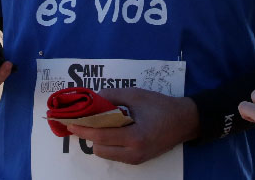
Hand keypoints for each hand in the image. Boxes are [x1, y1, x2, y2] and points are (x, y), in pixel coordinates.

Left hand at [65, 88, 198, 164]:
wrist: (184, 121)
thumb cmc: (160, 106)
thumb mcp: (136, 95)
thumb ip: (112, 95)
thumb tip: (92, 98)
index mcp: (135, 137)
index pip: (101, 136)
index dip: (83, 129)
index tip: (70, 123)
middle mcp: (134, 153)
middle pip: (99, 149)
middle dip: (91, 134)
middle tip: (89, 119)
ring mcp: (136, 159)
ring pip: (105, 154)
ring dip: (99, 139)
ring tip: (103, 123)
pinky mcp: (137, 160)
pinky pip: (114, 154)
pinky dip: (109, 143)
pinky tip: (113, 129)